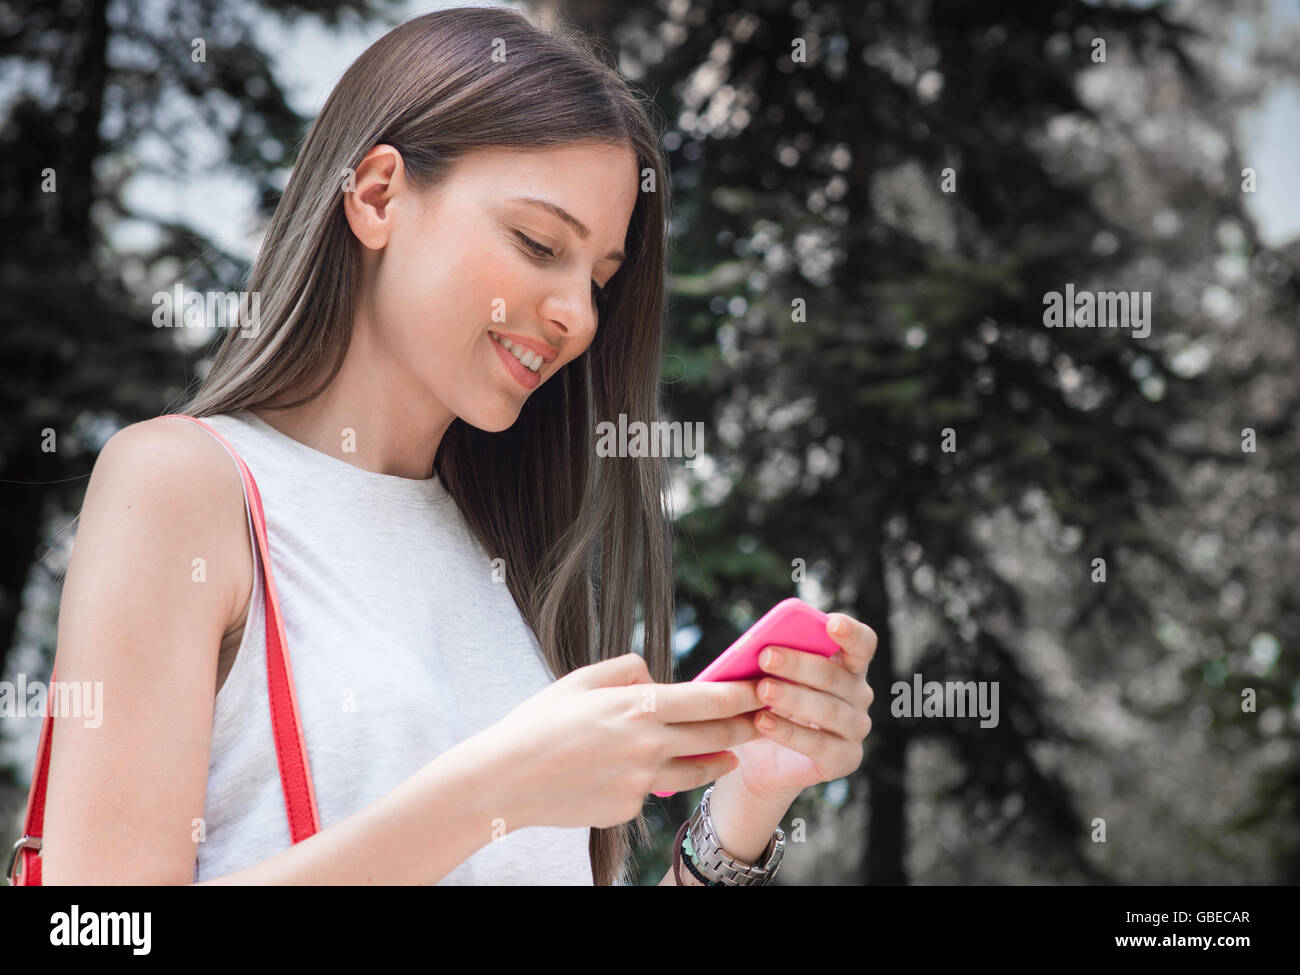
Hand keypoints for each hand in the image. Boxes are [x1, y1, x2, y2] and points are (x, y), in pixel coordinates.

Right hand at [479, 652, 762, 830]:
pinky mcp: (629, 808)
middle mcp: (648, 744)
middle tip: (766, 720)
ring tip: (731, 754)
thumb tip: (656, 678)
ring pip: (698, 771)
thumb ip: (627, 670)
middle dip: (747, 727)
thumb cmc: (540, 723)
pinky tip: (644, 772)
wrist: (505, 780)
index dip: (745, 694)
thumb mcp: (581, 680)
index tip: (764, 688)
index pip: (712, 699)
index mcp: (638, 705)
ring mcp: (641, 782)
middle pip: (717, 736)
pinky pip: (655, 791)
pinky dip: (656, 780)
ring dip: (720, 760)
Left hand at [728, 612, 876, 804]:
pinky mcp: (845, 760)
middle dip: (799, 664)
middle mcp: (858, 695)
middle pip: (835, 676)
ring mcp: (856, 729)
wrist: (760, 759)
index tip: (831, 623)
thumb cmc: (767, 705)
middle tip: (765, 656)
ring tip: (762, 690)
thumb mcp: (768, 677)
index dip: (851, 632)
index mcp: (847, 666)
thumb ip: (772, 657)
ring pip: (829, 710)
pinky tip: (762, 722)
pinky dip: (789, 732)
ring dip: (793, 698)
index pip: (862, 644)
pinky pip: (820, 745)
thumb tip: (758, 642)